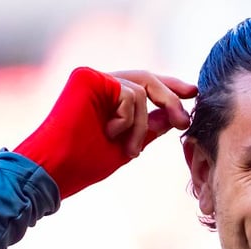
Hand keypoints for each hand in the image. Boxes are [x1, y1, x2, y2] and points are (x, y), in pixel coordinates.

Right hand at [14, 67, 197, 198]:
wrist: (56, 170)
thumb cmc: (84, 163)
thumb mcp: (127, 144)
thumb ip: (148, 127)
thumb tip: (173, 115)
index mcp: (107, 97)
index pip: (145, 85)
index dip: (172, 88)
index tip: (194, 95)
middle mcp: (99, 82)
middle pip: (148, 79)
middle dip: (171, 99)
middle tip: (184, 122)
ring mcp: (92, 77)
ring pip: (141, 90)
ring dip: (142, 125)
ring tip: (129, 149)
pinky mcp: (86, 77)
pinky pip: (129, 93)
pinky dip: (127, 119)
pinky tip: (110, 133)